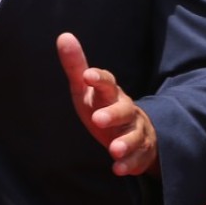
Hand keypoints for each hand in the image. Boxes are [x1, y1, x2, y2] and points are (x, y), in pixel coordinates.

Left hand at [56, 32, 158, 176]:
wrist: (129, 130)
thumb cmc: (101, 105)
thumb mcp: (85, 89)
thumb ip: (75, 66)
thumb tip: (64, 36)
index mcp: (110, 93)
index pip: (107, 83)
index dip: (98, 78)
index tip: (88, 75)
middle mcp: (127, 110)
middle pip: (124, 110)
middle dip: (113, 115)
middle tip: (98, 119)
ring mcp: (136, 131)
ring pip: (135, 136)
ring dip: (125, 143)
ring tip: (113, 149)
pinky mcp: (141, 151)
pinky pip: (138, 158)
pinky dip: (129, 164)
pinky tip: (117, 168)